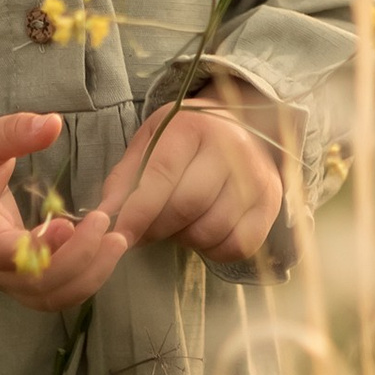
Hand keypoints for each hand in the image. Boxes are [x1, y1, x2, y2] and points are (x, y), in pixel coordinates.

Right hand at [0, 112, 129, 309]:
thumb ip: (13, 132)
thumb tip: (53, 124)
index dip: (33, 249)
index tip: (65, 226)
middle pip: (32, 284)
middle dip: (77, 261)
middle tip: (109, 228)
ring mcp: (1, 275)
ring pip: (46, 297)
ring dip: (86, 277)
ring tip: (117, 242)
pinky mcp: (16, 278)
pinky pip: (50, 293)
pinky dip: (81, 280)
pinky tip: (103, 253)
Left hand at [93, 92, 285, 263]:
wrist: (243, 130)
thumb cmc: (188, 140)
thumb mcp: (151, 142)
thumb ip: (125, 177)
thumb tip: (104, 215)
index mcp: (194, 125)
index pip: (162, 173)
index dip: (137, 210)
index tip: (117, 235)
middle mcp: (231, 147)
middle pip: (187, 205)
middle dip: (157, 227)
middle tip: (145, 231)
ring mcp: (256, 176)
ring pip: (211, 228)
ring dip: (185, 237)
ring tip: (177, 223)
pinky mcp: (270, 205)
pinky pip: (236, 245)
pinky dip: (212, 248)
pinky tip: (203, 230)